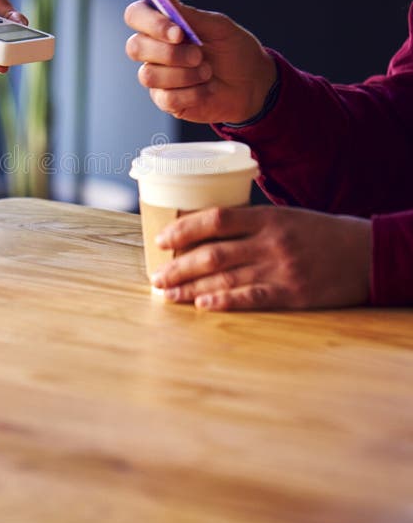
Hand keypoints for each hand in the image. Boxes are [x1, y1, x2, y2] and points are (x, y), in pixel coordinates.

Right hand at [125, 0, 276, 123]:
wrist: (253, 84)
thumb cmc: (235, 51)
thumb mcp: (219, 27)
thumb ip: (190, 15)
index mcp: (163, 26)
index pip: (136, 16)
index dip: (150, 22)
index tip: (178, 32)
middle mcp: (154, 50)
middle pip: (135, 47)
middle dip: (169, 53)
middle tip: (198, 55)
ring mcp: (158, 76)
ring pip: (149, 75)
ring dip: (184, 74)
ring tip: (207, 72)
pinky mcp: (166, 100)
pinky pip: (166, 98)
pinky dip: (192, 93)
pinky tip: (206, 89)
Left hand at [151, 206, 371, 310]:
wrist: (367, 253)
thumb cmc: (321, 234)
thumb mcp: (286, 216)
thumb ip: (251, 223)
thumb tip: (205, 233)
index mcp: (267, 217)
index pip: (216, 218)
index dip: (184, 228)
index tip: (161, 239)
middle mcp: (270, 241)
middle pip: (212, 252)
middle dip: (178, 266)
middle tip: (156, 277)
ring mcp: (280, 268)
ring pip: (224, 277)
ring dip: (190, 288)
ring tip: (167, 295)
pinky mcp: (292, 294)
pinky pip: (251, 298)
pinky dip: (223, 301)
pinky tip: (202, 305)